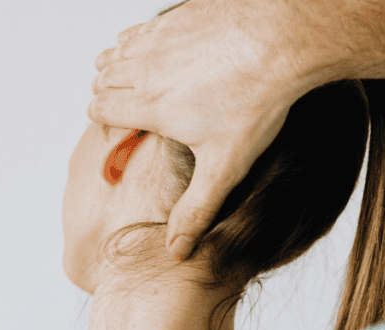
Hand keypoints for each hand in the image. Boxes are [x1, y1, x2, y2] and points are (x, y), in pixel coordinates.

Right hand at [88, 0, 327, 259]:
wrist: (284, 39)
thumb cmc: (257, 101)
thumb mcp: (226, 166)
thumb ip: (197, 209)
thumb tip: (176, 250)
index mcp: (149, 106)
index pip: (99, 109)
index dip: (104, 121)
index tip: (121, 129)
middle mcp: (145, 69)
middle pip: (102, 79)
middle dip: (108, 94)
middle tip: (130, 109)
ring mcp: (159, 38)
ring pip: (115, 51)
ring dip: (120, 67)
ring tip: (142, 83)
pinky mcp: (177, 16)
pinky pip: (140, 29)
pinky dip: (140, 42)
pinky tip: (162, 54)